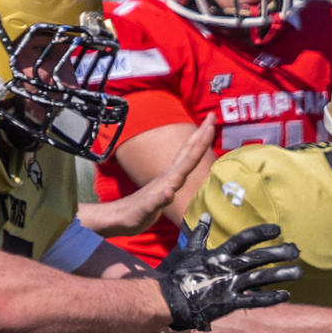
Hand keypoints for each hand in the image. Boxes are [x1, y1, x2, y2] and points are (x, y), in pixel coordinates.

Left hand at [77, 117, 215, 236]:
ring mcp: (168, 179)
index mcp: (170, 180)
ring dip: (197, 141)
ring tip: (206, 129)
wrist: (119, 217)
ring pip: (186, 155)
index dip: (201, 143)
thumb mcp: (145, 210)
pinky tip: (194, 154)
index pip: (189, 158)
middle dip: (201, 133)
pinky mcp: (167, 184)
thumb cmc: (133, 215)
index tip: (210, 126)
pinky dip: (191, 156)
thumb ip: (158, 201)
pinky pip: (184, 166)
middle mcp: (170, 176)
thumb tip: (170, 191)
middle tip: (211, 116)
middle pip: (189, 150)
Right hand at [159, 218, 300, 331]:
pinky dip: (270, 298)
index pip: (244, 239)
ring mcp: (230, 285)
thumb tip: (205, 215)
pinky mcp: (230, 303)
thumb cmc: (180, 275)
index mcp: (219, 254)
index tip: (277, 230)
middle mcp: (228, 268)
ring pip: (261, 278)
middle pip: (258, 258)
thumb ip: (200, 233)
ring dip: (281, 275)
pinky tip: (286, 295)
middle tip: (296, 250)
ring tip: (299, 272)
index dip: (262, 233)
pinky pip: (254, 300)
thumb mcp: (190, 251)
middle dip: (279, 253)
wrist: (170, 300)